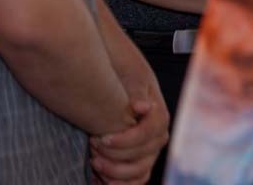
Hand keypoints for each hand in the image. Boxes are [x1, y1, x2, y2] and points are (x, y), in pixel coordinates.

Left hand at [89, 69, 168, 184]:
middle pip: (142, 157)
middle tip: (93, 145)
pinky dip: (120, 183)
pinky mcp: (140, 162)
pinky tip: (100, 179)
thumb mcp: (132, 79)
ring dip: (115, 172)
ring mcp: (150, 152)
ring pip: (139, 173)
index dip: (124, 141)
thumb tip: (142, 106)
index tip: (101, 138)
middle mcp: (158, 137)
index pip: (147, 135)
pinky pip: (136, 181)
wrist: (122, 83)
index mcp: (159, 117)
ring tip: (94, 161)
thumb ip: (137, 92)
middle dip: (114, 156)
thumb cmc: (126, 79)